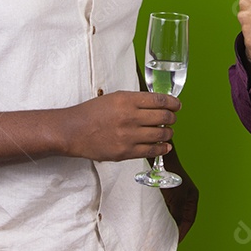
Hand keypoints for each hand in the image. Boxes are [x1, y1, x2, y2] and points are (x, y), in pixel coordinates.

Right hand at [62, 91, 179, 161]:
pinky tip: (165, 146)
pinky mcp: (125, 152)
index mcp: (127, 100)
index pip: (159, 100)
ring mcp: (128, 136)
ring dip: (168, 133)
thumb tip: (156, 104)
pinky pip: (151, 151)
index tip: (177, 105)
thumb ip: (135, 101)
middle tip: (172, 118)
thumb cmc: (91, 113)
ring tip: (167, 132)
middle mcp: (130, 117)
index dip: (173, 103)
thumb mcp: (113, 98)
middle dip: (172, 117)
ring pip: (160, 134)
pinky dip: (162, 148)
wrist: (73, 131)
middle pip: (163, 117)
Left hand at [158, 148, 198, 240]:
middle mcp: (185, 197)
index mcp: (191, 197)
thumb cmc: (168, 173)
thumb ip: (176, 213)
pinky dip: (162, 215)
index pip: (189, 220)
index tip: (175, 241)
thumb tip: (174, 228)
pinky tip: (155, 221)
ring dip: (167, 222)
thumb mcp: (174, 197)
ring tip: (160, 233)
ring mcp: (176, 195)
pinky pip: (166, 208)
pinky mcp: (166, 193)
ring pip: (173, 214)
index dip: (183, 232)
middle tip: (166, 240)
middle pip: (181, 218)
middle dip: (174, 229)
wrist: (159, 157)